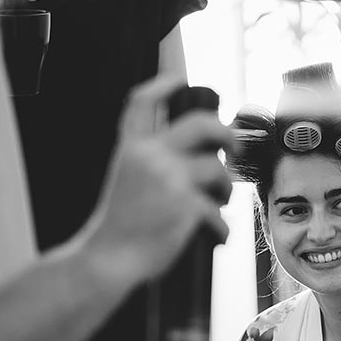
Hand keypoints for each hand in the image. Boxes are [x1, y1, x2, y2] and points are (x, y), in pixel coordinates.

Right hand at [80, 74, 233, 291]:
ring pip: (217, 169)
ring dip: (225, 188)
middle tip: (234, 147)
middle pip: (201, 124)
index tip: (180, 81)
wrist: (106, 259)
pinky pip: (218, 211)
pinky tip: (217, 237)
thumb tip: (196, 155)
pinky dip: (221, 228)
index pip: (143, 102)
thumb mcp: (125, 180)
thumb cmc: (119, 227)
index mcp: (131, 148)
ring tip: (219, 203)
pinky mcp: (187, 204)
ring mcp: (170, 178)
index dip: (163, 86)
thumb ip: (149, 162)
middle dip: (226, 133)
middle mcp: (150, 155)